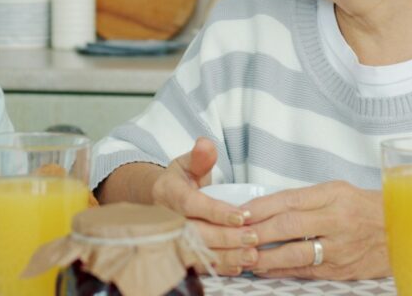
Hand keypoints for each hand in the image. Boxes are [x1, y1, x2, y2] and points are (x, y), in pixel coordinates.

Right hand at [151, 137, 260, 275]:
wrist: (158, 201)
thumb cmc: (179, 181)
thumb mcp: (186, 163)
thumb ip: (199, 156)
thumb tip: (206, 144)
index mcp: (168, 192)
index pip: (191, 204)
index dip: (215, 212)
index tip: (241, 216)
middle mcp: (166, 218)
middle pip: (196, 232)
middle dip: (226, 237)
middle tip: (253, 237)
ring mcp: (171, 237)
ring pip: (198, 252)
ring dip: (226, 256)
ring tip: (251, 255)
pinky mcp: (179, 252)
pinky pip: (198, 265)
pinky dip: (219, 267)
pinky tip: (239, 266)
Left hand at [245, 181, 388, 279]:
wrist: (401, 232)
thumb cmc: (363, 207)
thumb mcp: (337, 191)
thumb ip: (304, 198)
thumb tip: (264, 206)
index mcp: (334, 195)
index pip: (289, 200)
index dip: (260, 208)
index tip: (238, 212)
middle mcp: (338, 220)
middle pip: (288, 225)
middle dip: (257, 231)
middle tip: (234, 234)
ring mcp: (340, 248)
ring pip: (295, 253)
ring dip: (264, 255)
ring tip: (243, 254)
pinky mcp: (341, 269)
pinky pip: (305, 270)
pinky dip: (280, 270)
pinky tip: (263, 267)